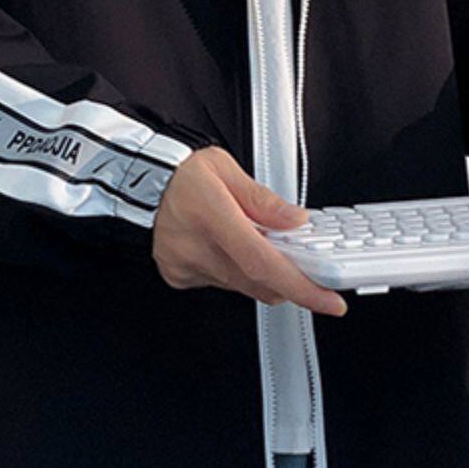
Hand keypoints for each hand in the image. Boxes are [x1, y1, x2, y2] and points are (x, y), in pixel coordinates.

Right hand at [153, 149, 347, 316]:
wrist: (140, 182)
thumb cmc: (181, 173)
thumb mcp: (226, 168)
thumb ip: (263, 199)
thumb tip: (295, 221)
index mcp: (212, 214)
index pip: (263, 263)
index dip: (300, 286)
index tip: (328, 300)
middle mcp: (196, 246)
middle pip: (257, 282)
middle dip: (288, 279)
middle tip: (302, 262)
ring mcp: (185, 266)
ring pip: (241, 286)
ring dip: (259, 271)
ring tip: (253, 239)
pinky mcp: (179, 276)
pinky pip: (221, 283)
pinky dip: (235, 271)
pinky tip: (225, 247)